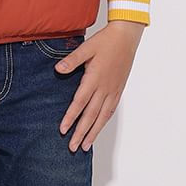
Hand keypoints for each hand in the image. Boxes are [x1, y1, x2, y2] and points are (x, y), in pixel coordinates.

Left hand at [54, 21, 144, 150]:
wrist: (126, 37)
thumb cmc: (106, 41)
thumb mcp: (86, 47)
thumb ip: (72, 60)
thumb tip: (58, 69)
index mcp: (94, 78)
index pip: (80, 102)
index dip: (71, 117)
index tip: (63, 130)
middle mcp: (104, 88)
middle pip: (91, 115)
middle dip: (81, 132)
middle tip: (72, 147)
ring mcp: (113, 90)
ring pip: (102, 116)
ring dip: (93, 132)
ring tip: (85, 145)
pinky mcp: (118, 90)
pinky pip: (110, 110)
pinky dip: (103, 122)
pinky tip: (98, 129)